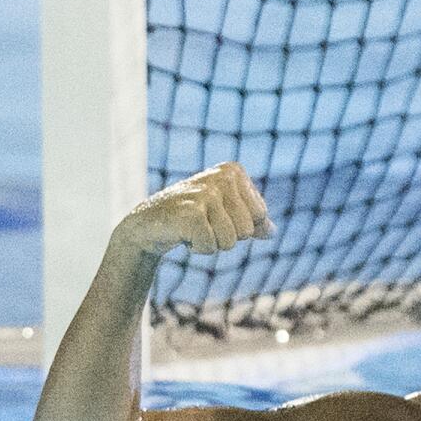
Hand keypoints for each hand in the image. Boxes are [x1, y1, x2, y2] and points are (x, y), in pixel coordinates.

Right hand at [112, 162, 275, 256]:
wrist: (148, 223)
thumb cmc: (192, 216)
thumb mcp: (226, 213)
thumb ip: (253, 221)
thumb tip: (271, 232)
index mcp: (234, 172)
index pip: (261, 215)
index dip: (240, 225)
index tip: (218, 215)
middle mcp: (221, 177)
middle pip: (247, 230)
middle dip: (226, 236)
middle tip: (204, 223)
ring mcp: (205, 194)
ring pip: (230, 241)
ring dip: (212, 243)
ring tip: (194, 228)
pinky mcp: (190, 213)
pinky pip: (210, 246)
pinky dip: (198, 248)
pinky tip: (183, 235)